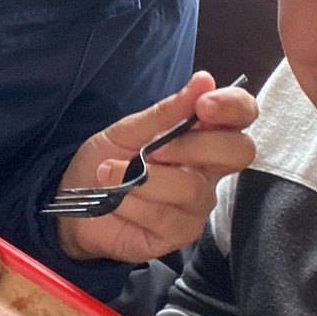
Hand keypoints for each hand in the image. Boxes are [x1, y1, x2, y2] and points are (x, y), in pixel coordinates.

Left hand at [55, 71, 257, 263]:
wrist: (74, 204)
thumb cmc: (106, 161)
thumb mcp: (129, 130)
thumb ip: (167, 111)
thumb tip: (205, 80)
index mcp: (203, 137)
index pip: (241, 117)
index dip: (234, 106)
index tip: (204, 104)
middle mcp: (209, 171)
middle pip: (238, 152)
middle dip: (195, 145)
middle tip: (154, 146)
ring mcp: (197, 206)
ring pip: (192, 188)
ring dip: (145, 178)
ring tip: (109, 172)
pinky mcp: (179, 235)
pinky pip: (164, 216)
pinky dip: (132, 203)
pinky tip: (113, 199)